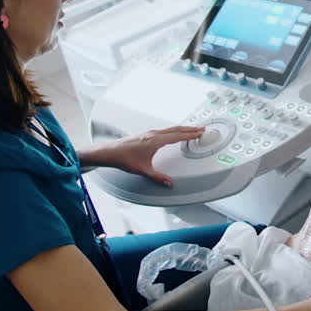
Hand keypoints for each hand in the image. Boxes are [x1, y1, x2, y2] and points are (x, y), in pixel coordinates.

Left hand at [87, 126, 204, 185]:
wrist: (109, 152)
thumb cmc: (123, 158)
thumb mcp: (143, 170)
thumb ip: (158, 177)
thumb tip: (168, 182)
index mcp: (155, 141)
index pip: (178, 136)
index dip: (191, 134)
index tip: (200, 132)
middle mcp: (153, 134)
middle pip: (177, 129)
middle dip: (190, 128)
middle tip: (201, 128)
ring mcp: (149, 133)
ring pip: (171, 128)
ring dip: (183, 128)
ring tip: (191, 130)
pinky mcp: (146, 134)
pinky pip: (165, 130)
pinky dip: (174, 130)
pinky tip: (173, 133)